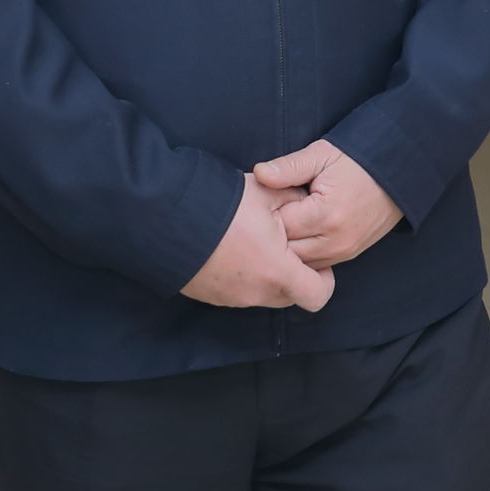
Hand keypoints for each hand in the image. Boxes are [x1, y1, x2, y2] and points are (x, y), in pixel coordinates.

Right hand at [181, 172, 336, 308]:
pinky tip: (231, 248)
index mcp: (278, 272)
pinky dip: (243, 276)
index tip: (316, 259)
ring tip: (254, 243)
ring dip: (267, 274)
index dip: (324, 278)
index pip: (318, 294)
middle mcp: (256, 293)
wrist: (166, 218)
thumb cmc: (221, 204)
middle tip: (286, 246)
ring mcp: (232, 298)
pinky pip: (239, 291)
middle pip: (292, 296)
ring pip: (264, 294)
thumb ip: (294, 200)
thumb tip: (304, 201)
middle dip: (295, 274)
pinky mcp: (211, 295)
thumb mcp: (266, 192)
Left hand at [254, 138, 402, 268]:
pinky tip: (299, 231)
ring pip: (298, 262)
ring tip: (285, 220)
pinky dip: (302, 253)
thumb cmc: (356, 159)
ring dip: (287, 246)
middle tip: (269, 212)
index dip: (265, 213)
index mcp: (325, 214)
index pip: (277, 227)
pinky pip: (315, 264)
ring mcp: (343, 251)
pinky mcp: (348, 255)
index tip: (264, 199)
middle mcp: (334, 240)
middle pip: (285, 251)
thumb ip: (288, 167)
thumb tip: (258, 173)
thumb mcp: (321, 155)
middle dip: (273, 234)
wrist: (398, 170)